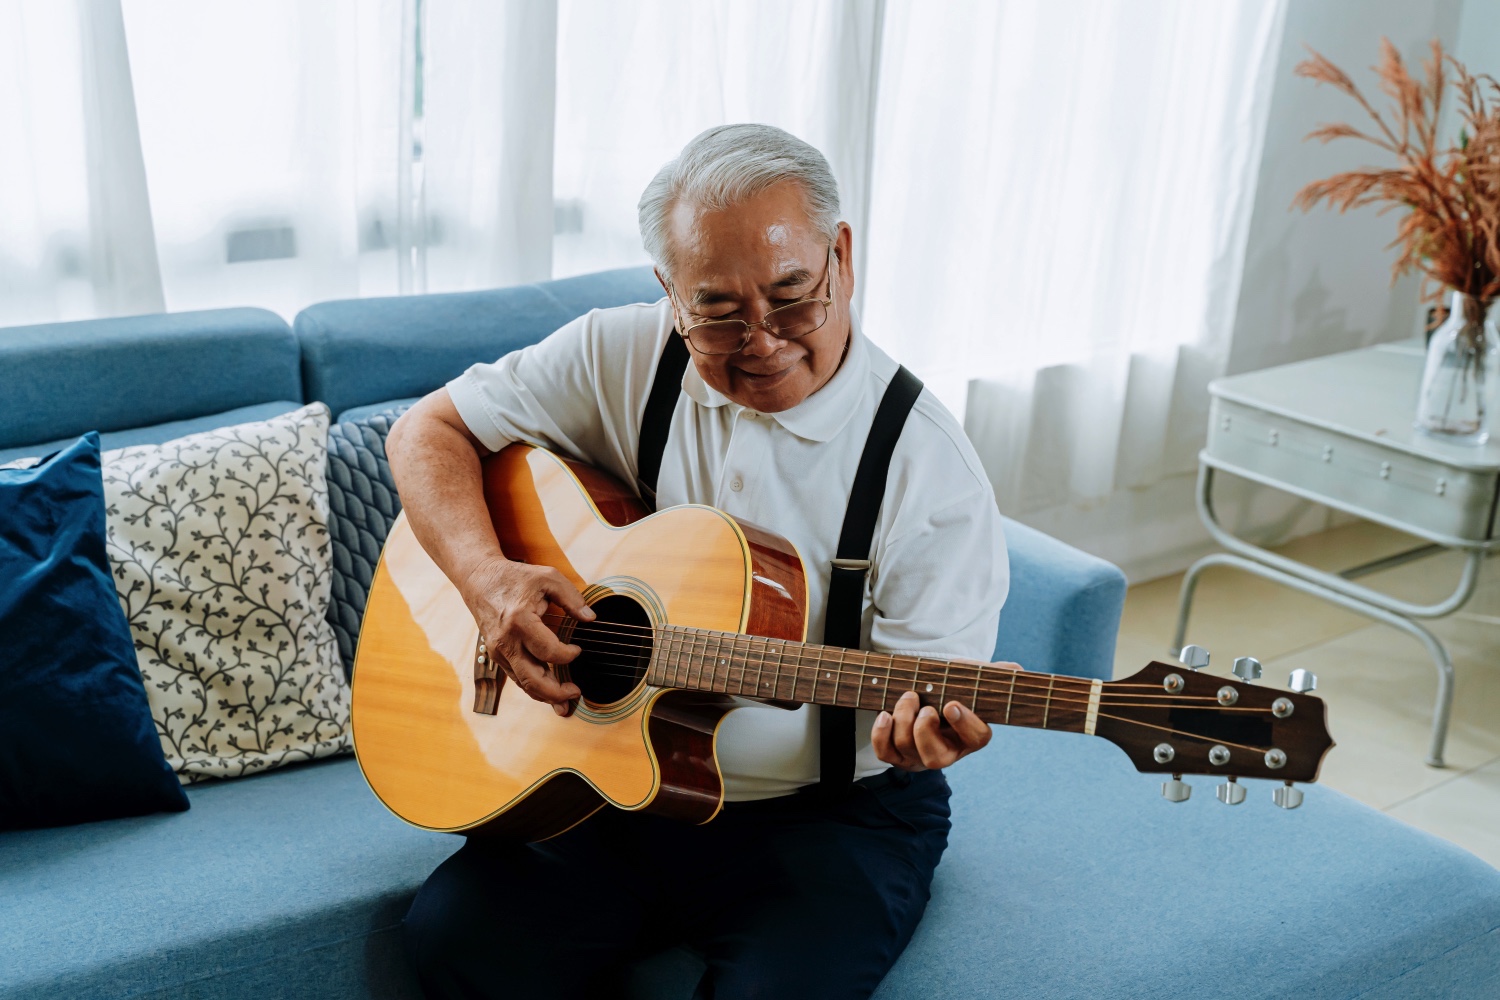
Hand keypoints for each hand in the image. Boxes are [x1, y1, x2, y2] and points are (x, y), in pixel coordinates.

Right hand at [460, 557, 595, 716]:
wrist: (479, 579)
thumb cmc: (515, 578)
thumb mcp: (548, 578)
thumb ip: (572, 597)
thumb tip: (590, 618)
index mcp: (520, 621)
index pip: (548, 651)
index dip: (568, 656)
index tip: (578, 650)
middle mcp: (506, 641)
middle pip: (532, 679)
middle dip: (556, 693)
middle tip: (575, 692)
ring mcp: (498, 651)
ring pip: (523, 683)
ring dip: (545, 695)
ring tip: (565, 700)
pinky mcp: (496, 655)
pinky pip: (516, 677)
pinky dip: (533, 686)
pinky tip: (549, 690)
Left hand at [871, 662, 1019, 770]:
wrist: (925, 692)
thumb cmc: (952, 687)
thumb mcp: (972, 677)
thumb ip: (992, 674)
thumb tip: (1016, 669)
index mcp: (973, 736)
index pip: (976, 738)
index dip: (964, 724)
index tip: (951, 705)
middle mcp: (948, 753)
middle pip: (935, 758)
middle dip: (923, 729)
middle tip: (923, 704)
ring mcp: (920, 757)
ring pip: (907, 750)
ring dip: (903, 719)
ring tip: (908, 696)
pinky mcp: (898, 756)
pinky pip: (885, 753)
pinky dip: (881, 734)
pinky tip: (884, 714)